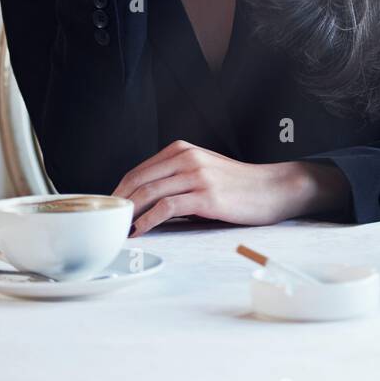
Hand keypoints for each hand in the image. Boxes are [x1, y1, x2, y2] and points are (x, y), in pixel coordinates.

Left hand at [111, 141, 347, 232]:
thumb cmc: (237, 184)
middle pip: (139, 180)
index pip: (139, 170)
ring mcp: (197, 176)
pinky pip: (167, 206)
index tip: (109, 208)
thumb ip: (175, 177)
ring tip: (119, 228)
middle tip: (108, 222)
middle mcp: (187, 158)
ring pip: (149, 192)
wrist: (272, 188)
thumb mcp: (203, 170)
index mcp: (182, 150)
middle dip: (119, 203)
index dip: (120, 190)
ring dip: (129, 212)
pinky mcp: (206, 196)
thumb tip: (144, 200)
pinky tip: (140, 230)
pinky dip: (148, 220)